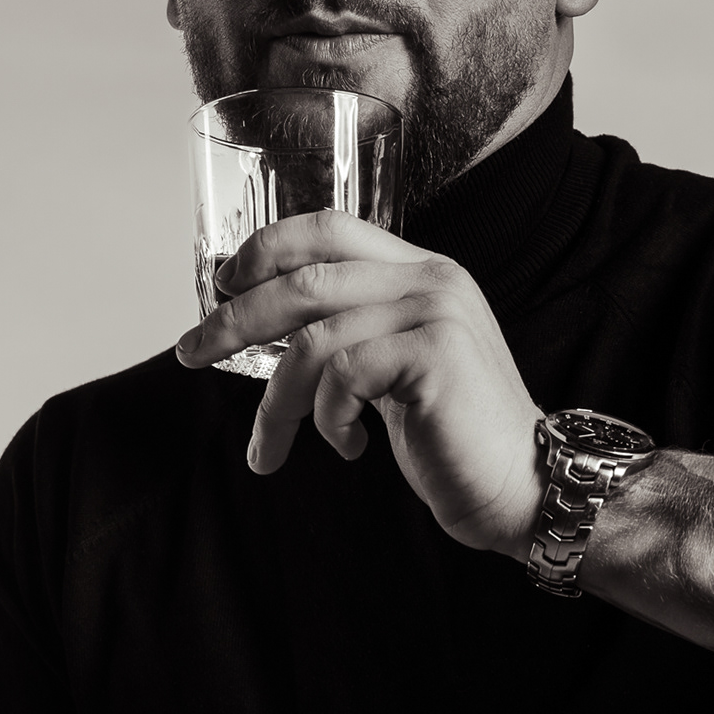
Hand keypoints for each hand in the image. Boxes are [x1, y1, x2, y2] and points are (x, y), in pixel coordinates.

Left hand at [176, 212, 544, 556]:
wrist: (521, 485)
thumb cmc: (452, 437)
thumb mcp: (394, 369)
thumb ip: (352, 335)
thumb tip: (266, 326)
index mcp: (420, 271)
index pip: (328, 228)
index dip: (265, 248)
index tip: (221, 283)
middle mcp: (430, 278)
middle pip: (304, 280)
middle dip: (234, 321)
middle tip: (191, 355)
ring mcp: (435, 312)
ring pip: (313, 340)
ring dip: (275, 402)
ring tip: (269, 448)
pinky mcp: (434, 355)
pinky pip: (343, 377)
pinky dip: (328, 420)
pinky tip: (349, 446)